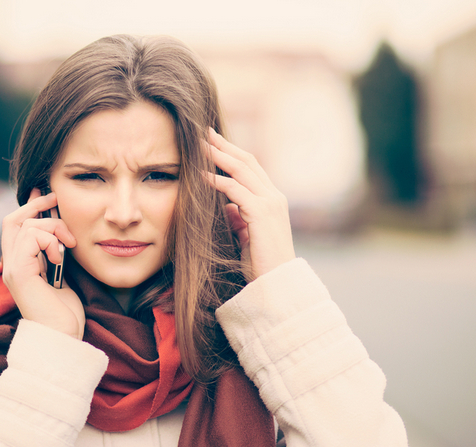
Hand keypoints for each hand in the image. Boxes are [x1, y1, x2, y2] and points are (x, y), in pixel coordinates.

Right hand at [1, 188, 85, 338]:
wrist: (63, 336)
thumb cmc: (65, 311)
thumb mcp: (62, 274)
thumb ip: (55, 254)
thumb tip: (60, 230)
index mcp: (19, 264)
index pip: (14, 226)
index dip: (29, 206)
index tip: (46, 195)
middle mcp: (10, 265)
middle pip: (13, 220)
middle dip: (38, 207)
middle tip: (57, 203)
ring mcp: (12, 269)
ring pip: (26, 226)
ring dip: (53, 228)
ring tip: (68, 247)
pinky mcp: (19, 273)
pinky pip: (32, 237)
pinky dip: (51, 241)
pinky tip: (60, 259)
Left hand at [205, 128, 295, 280]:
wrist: (276, 284)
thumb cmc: (261, 264)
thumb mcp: (247, 236)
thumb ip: (239, 218)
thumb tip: (226, 207)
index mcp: (272, 201)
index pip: (251, 168)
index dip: (232, 153)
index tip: (213, 142)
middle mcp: (274, 197)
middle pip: (247, 161)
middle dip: (224, 146)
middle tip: (204, 132)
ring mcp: (270, 203)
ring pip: (241, 170)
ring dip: (218, 156)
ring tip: (198, 147)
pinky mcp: (261, 213)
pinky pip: (235, 189)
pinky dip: (216, 180)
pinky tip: (200, 176)